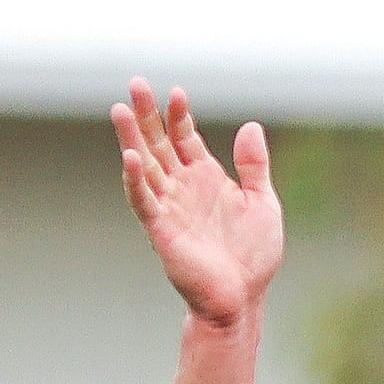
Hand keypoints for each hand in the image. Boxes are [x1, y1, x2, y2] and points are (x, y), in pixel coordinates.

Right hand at [112, 81, 283, 325]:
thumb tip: (251, 126)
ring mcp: (170, 208)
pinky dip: (135, 181)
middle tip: (136, 83)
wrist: (242, 300)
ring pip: (145, 166)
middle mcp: (183, 188)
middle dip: (147, 114)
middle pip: (159, 143)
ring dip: (131, 139)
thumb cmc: (253, 258)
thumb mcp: (263, 204)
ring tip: (120, 109)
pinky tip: (130, 157)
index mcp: (205, 178)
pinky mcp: (162, 231)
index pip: (185, 137)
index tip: (176, 93)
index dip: (179, 114)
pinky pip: (143, 202)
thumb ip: (255, 166)